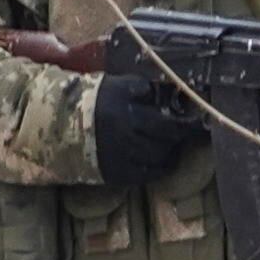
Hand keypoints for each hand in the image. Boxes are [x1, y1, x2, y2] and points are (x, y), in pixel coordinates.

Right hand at [91, 74, 204, 188]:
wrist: (59, 126)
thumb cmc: (93, 101)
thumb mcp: (116, 86)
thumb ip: (143, 89)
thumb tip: (173, 93)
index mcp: (124, 105)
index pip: (165, 115)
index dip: (186, 120)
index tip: (200, 120)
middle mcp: (125, 130)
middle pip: (166, 135)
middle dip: (182, 132)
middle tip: (191, 130)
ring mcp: (121, 154)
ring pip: (159, 154)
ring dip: (171, 148)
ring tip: (174, 143)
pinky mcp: (117, 173)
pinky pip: (148, 174)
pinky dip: (161, 166)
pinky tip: (164, 159)